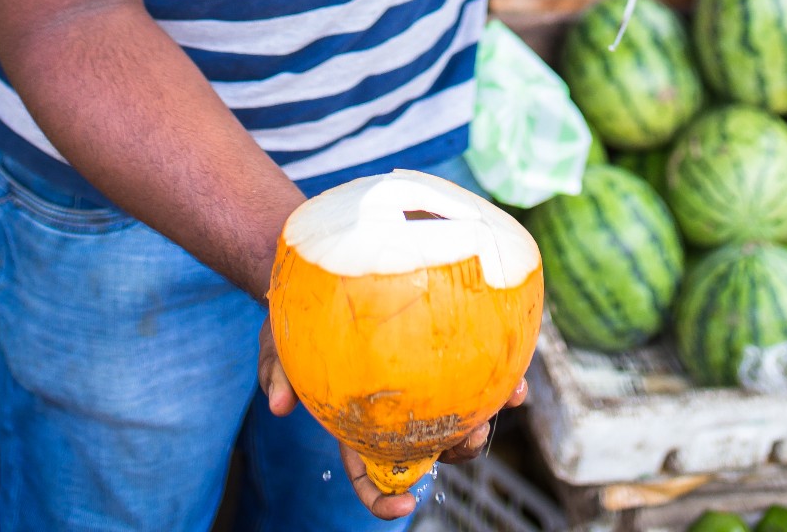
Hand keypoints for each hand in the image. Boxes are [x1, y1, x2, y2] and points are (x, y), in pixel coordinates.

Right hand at [258, 319, 527, 517]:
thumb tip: (277, 407)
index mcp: (352, 425)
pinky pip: (467, 368)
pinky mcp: (434, 353)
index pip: (367, 476)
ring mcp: (415, 385)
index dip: (384, 501)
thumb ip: (275, 372)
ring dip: (484, 414)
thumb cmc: (294, 321)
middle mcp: (389, 413)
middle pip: (427, 449)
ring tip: (508, 400)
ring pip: (455, 414)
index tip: (406, 507)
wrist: (318, 279)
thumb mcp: (274, 343)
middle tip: (472, 436)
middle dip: (456, 452)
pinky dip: (493, 372)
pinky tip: (512, 366)